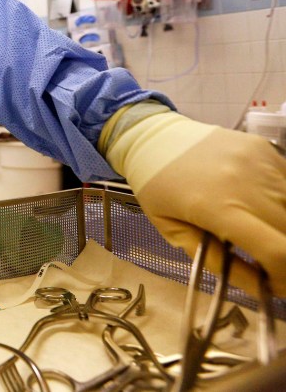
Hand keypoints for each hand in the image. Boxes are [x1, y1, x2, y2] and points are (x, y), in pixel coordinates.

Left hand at [104, 108, 285, 295]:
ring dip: (284, 228)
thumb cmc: (156, 187)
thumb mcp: (173, 231)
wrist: (152, 136)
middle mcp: (245, 182)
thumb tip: (260, 289)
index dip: (285, 277)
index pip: (277, 251)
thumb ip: (216, 262)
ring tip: (263, 235)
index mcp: (217, 206)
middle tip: (269, 263)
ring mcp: (260, 161)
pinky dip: (285, 203)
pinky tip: (265, 210)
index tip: (276, 285)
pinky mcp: (266, 149)